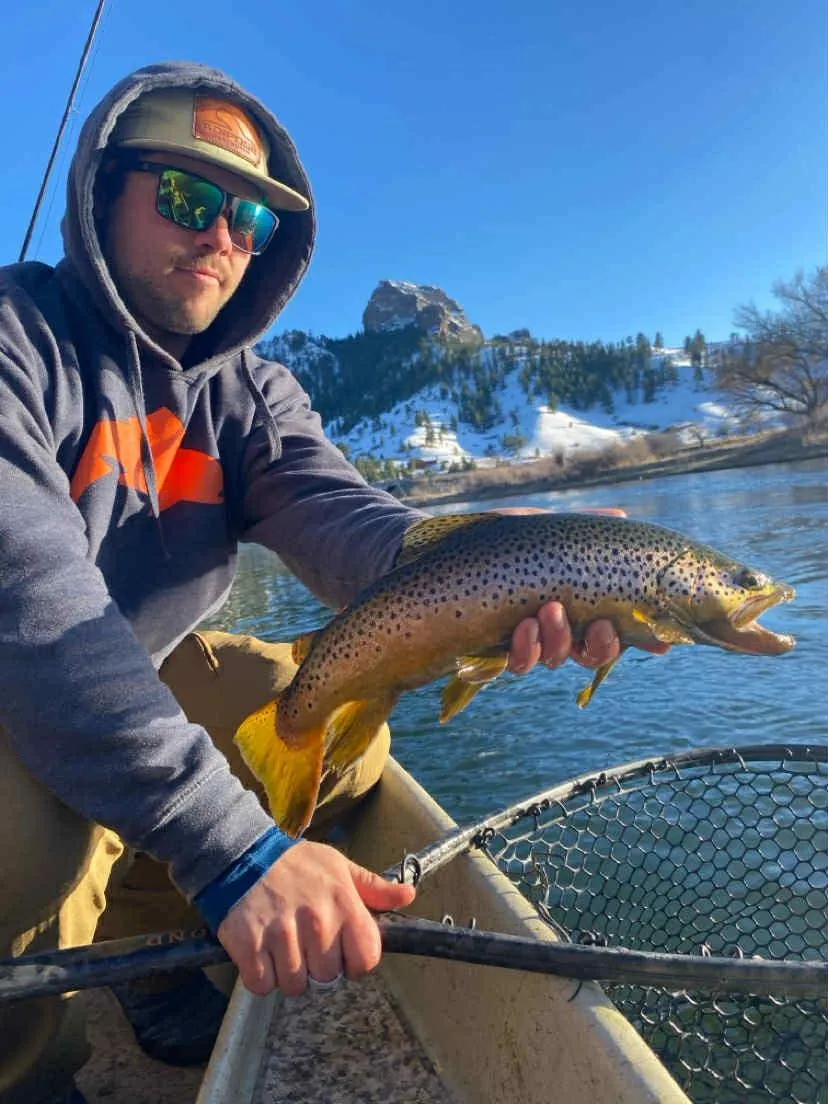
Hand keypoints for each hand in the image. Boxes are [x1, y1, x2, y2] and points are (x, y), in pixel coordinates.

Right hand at [216, 840, 415, 996]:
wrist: (243, 853)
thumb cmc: (296, 863)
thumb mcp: (340, 867)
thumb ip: (375, 887)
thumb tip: (409, 895)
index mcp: (344, 904)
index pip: (366, 959)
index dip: (355, 961)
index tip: (342, 950)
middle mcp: (316, 921)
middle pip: (327, 977)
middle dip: (317, 965)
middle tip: (304, 941)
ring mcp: (282, 934)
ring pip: (294, 985)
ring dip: (288, 973)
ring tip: (282, 944)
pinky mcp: (249, 945)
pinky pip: (262, 985)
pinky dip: (260, 975)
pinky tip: (261, 950)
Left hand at [496, 506, 670, 673]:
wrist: (436, 553)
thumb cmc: (493, 541)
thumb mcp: (538, 529)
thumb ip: (580, 527)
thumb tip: (621, 517)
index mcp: (574, 602)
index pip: (614, 625)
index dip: (641, 638)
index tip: (662, 643)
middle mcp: (554, 628)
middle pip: (592, 652)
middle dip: (603, 644)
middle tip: (599, 625)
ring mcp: (526, 641)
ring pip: (558, 657)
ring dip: (561, 639)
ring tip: (550, 611)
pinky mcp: (494, 651)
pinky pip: (520, 663)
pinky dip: (527, 649)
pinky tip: (523, 626)